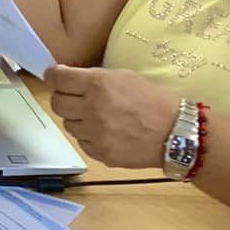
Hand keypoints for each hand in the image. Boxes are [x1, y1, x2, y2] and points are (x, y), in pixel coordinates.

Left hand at [46, 65, 180, 169]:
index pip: (58, 79)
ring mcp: (95, 134)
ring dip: (76, 118)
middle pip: (56, 103)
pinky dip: (88, 137)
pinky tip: (104, 132)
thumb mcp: (123, 76)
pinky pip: (82, 142)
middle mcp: (92, 109)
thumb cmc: (152, 100)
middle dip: (62, 97)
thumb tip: (67, 76)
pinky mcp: (100, 153)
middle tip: (74, 97)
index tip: (55, 77)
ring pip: (67, 124)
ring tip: (95, 116)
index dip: (54, 77)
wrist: (175, 133)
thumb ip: (94, 77)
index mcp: (97, 85)